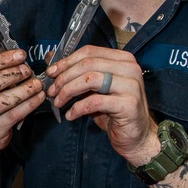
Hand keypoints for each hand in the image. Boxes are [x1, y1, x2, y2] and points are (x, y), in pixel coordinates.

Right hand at [0, 49, 45, 152]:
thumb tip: (20, 57)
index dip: (2, 60)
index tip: (20, 55)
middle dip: (11, 75)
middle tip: (27, 70)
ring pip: (3, 101)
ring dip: (24, 90)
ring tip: (37, 84)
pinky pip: (14, 115)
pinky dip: (29, 104)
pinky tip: (39, 97)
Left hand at [45, 45, 159, 164]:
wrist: (136, 136)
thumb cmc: (114, 111)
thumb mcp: (94, 89)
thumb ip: (77, 73)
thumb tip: (51, 58)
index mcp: (122, 59)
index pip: (90, 52)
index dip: (67, 61)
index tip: (51, 72)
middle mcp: (129, 68)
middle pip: (88, 64)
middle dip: (64, 77)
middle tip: (51, 91)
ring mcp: (131, 85)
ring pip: (90, 79)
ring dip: (68, 91)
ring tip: (58, 102)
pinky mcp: (128, 104)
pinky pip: (95, 102)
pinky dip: (77, 108)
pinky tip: (70, 115)